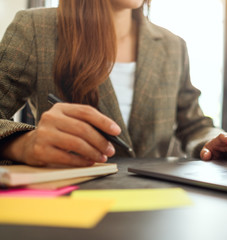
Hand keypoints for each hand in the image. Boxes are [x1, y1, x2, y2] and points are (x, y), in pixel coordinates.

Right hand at [4, 103, 120, 166]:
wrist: (30, 144)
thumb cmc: (58, 133)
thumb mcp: (69, 123)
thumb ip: (87, 125)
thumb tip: (111, 137)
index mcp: (61, 108)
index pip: (86, 111)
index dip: (104, 121)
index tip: (117, 131)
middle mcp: (51, 117)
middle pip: (83, 129)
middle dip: (101, 141)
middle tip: (110, 150)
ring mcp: (44, 133)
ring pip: (76, 143)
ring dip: (93, 152)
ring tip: (102, 158)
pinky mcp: (40, 150)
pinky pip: (67, 157)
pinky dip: (82, 161)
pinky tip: (89, 162)